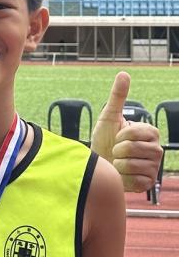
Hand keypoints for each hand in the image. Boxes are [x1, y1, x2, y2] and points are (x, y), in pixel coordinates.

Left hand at [91, 71, 162, 192]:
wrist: (100, 164)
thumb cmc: (105, 139)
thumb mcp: (109, 117)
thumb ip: (117, 96)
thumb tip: (123, 73)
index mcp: (151, 133)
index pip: (134, 132)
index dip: (120, 135)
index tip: (118, 136)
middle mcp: (157, 150)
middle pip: (132, 148)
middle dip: (117, 149)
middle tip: (116, 151)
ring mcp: (154, 168)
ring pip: (132, 164)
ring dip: (118, 163)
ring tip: (118, 162)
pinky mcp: (148, 183)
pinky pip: (134, 180)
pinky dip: (122, 177)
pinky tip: (122, 175)